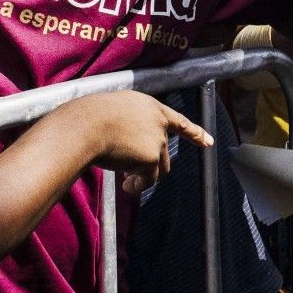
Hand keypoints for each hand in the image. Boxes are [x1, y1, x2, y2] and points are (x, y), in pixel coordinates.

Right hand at [72, 91, 212, 193]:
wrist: (84, 125)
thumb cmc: (88, 119)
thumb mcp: (112, 114)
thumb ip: (129, 128)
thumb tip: (130, 154)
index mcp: (148, 106)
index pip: (178, 120)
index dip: (194, 132)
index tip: (208, 142)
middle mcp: (158, 120)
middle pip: (163, 151)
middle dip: (150, 164)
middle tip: (130, 176)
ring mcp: (157, 138)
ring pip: (158, 167)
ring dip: (143, 176)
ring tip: (125, 180)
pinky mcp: (152, 156)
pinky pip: (148, 180)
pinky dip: (138, 186)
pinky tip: (125, 185)